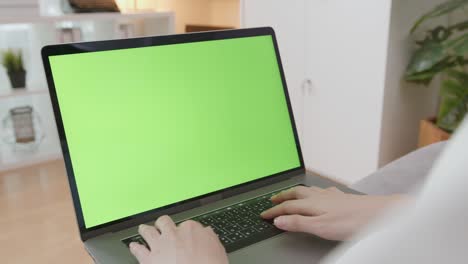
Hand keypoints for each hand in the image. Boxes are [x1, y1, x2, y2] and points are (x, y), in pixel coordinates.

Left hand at [129, 215, 228, 263]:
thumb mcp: (218, 250)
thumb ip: (210, 239)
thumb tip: (207, 233)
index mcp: (191, 229)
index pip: (186, 224)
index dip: (184, 230)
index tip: (184, 235)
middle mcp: (173, 234)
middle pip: (164, 222)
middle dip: (162, 224)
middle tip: (162, 227)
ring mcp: (159, 245)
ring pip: (147, 231)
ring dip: (145, 230)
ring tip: (144, 230)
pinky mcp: (148, 259)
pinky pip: (138, 250)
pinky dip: (135, 247)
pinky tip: (133, 246)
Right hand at [261, 186, 406, 240]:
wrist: (381, 214)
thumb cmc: (353, 222)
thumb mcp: (321, 227)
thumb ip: (299, 223)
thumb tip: (279, 221)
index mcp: (312, 203)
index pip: (287, 207)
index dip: (274, 211)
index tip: (264, 215)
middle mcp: (320, 196)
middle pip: (295, 193)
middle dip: (282, 196)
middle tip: (272, 199)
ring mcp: (332, 195)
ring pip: (308, 190)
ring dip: (296, 192)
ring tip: (290, 194)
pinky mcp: (343, 198)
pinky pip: (322, 191)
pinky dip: (314, 192)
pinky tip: (320, 194)